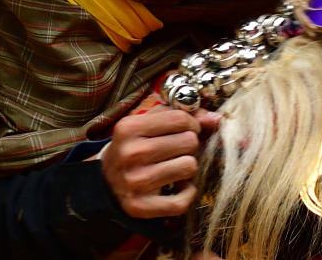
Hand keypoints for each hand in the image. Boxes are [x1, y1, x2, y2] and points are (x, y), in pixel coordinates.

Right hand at [100, 104, 218, 218]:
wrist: (106, 182)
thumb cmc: (132, 147)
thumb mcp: (145, 124)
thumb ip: (177, 115)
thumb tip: (215, 118)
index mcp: (130, 128)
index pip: (180, 119)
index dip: (192, 123)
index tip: (188, 129)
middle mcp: (132, 153)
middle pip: (189, 142)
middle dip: (190, 144)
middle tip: (180, 149)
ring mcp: (137, 181)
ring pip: (189, 167)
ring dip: (187, 166)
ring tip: (176, 166)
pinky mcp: (141, 206)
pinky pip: (182, 200)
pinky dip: (187, 193)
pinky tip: (178, 187)